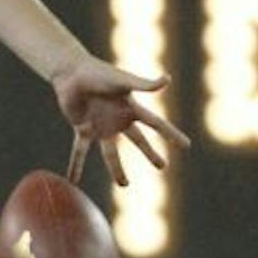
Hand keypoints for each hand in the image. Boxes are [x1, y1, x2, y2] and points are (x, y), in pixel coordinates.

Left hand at [52, 54, 190, 186]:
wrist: (71, 72)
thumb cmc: (99, 73)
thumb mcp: (123, 81)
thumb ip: (144, 84)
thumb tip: (168, 79)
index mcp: (131, 109)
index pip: (157, 124)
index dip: (172, 135)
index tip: (186, 145)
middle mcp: (118, 120)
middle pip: (139, 141)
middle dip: (150, 153)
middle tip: (162, 166)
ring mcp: (100, 127)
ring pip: (111, 153)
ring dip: (117, 169)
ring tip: (124, 185)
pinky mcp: (82, 130)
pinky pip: (80, 152)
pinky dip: (76, 166)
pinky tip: (73, 181)